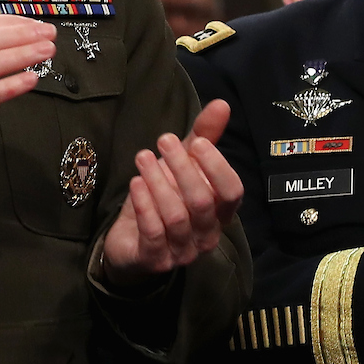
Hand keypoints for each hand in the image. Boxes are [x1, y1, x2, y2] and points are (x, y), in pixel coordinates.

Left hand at [99, 99, 244, 289]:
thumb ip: (204, 137)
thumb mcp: (183, 166)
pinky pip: (153, 232)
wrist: (131, 242)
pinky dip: (144, 205)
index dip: (217, 167)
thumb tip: (222, 103)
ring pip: (176, 216)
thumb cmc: (164, 199)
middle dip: (182, 167)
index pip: (232, 192)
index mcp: (220, 212)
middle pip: (202, 201)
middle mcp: (207, 234)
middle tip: (163, 140)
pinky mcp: (156, 260)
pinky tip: (135, 184)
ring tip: (142, 157)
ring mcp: (182, 251)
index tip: (197, 143)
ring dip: (158, 182)